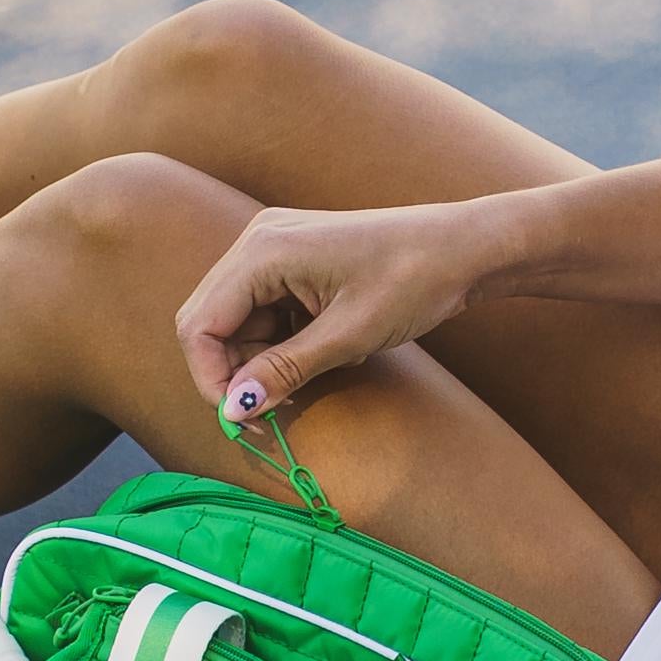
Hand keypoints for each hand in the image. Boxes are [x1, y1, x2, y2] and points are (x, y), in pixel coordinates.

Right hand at [176, 198, 505, 420]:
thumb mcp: (347, 337)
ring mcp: (273, 249)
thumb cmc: (412, 281)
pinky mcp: (291, 263)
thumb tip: (234, 409)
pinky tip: (327, 349)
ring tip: (317, 372)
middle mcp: (257, 242)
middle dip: (233, 371)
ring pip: (238, 323)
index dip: (210, 377)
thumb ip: (284, 371)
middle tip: (271, 410)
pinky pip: (266, 314)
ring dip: (264, 360)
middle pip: (211, 322)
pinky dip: (284, 343)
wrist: (461, 250)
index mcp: (263, 251)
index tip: (240, 418)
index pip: (200, 324)